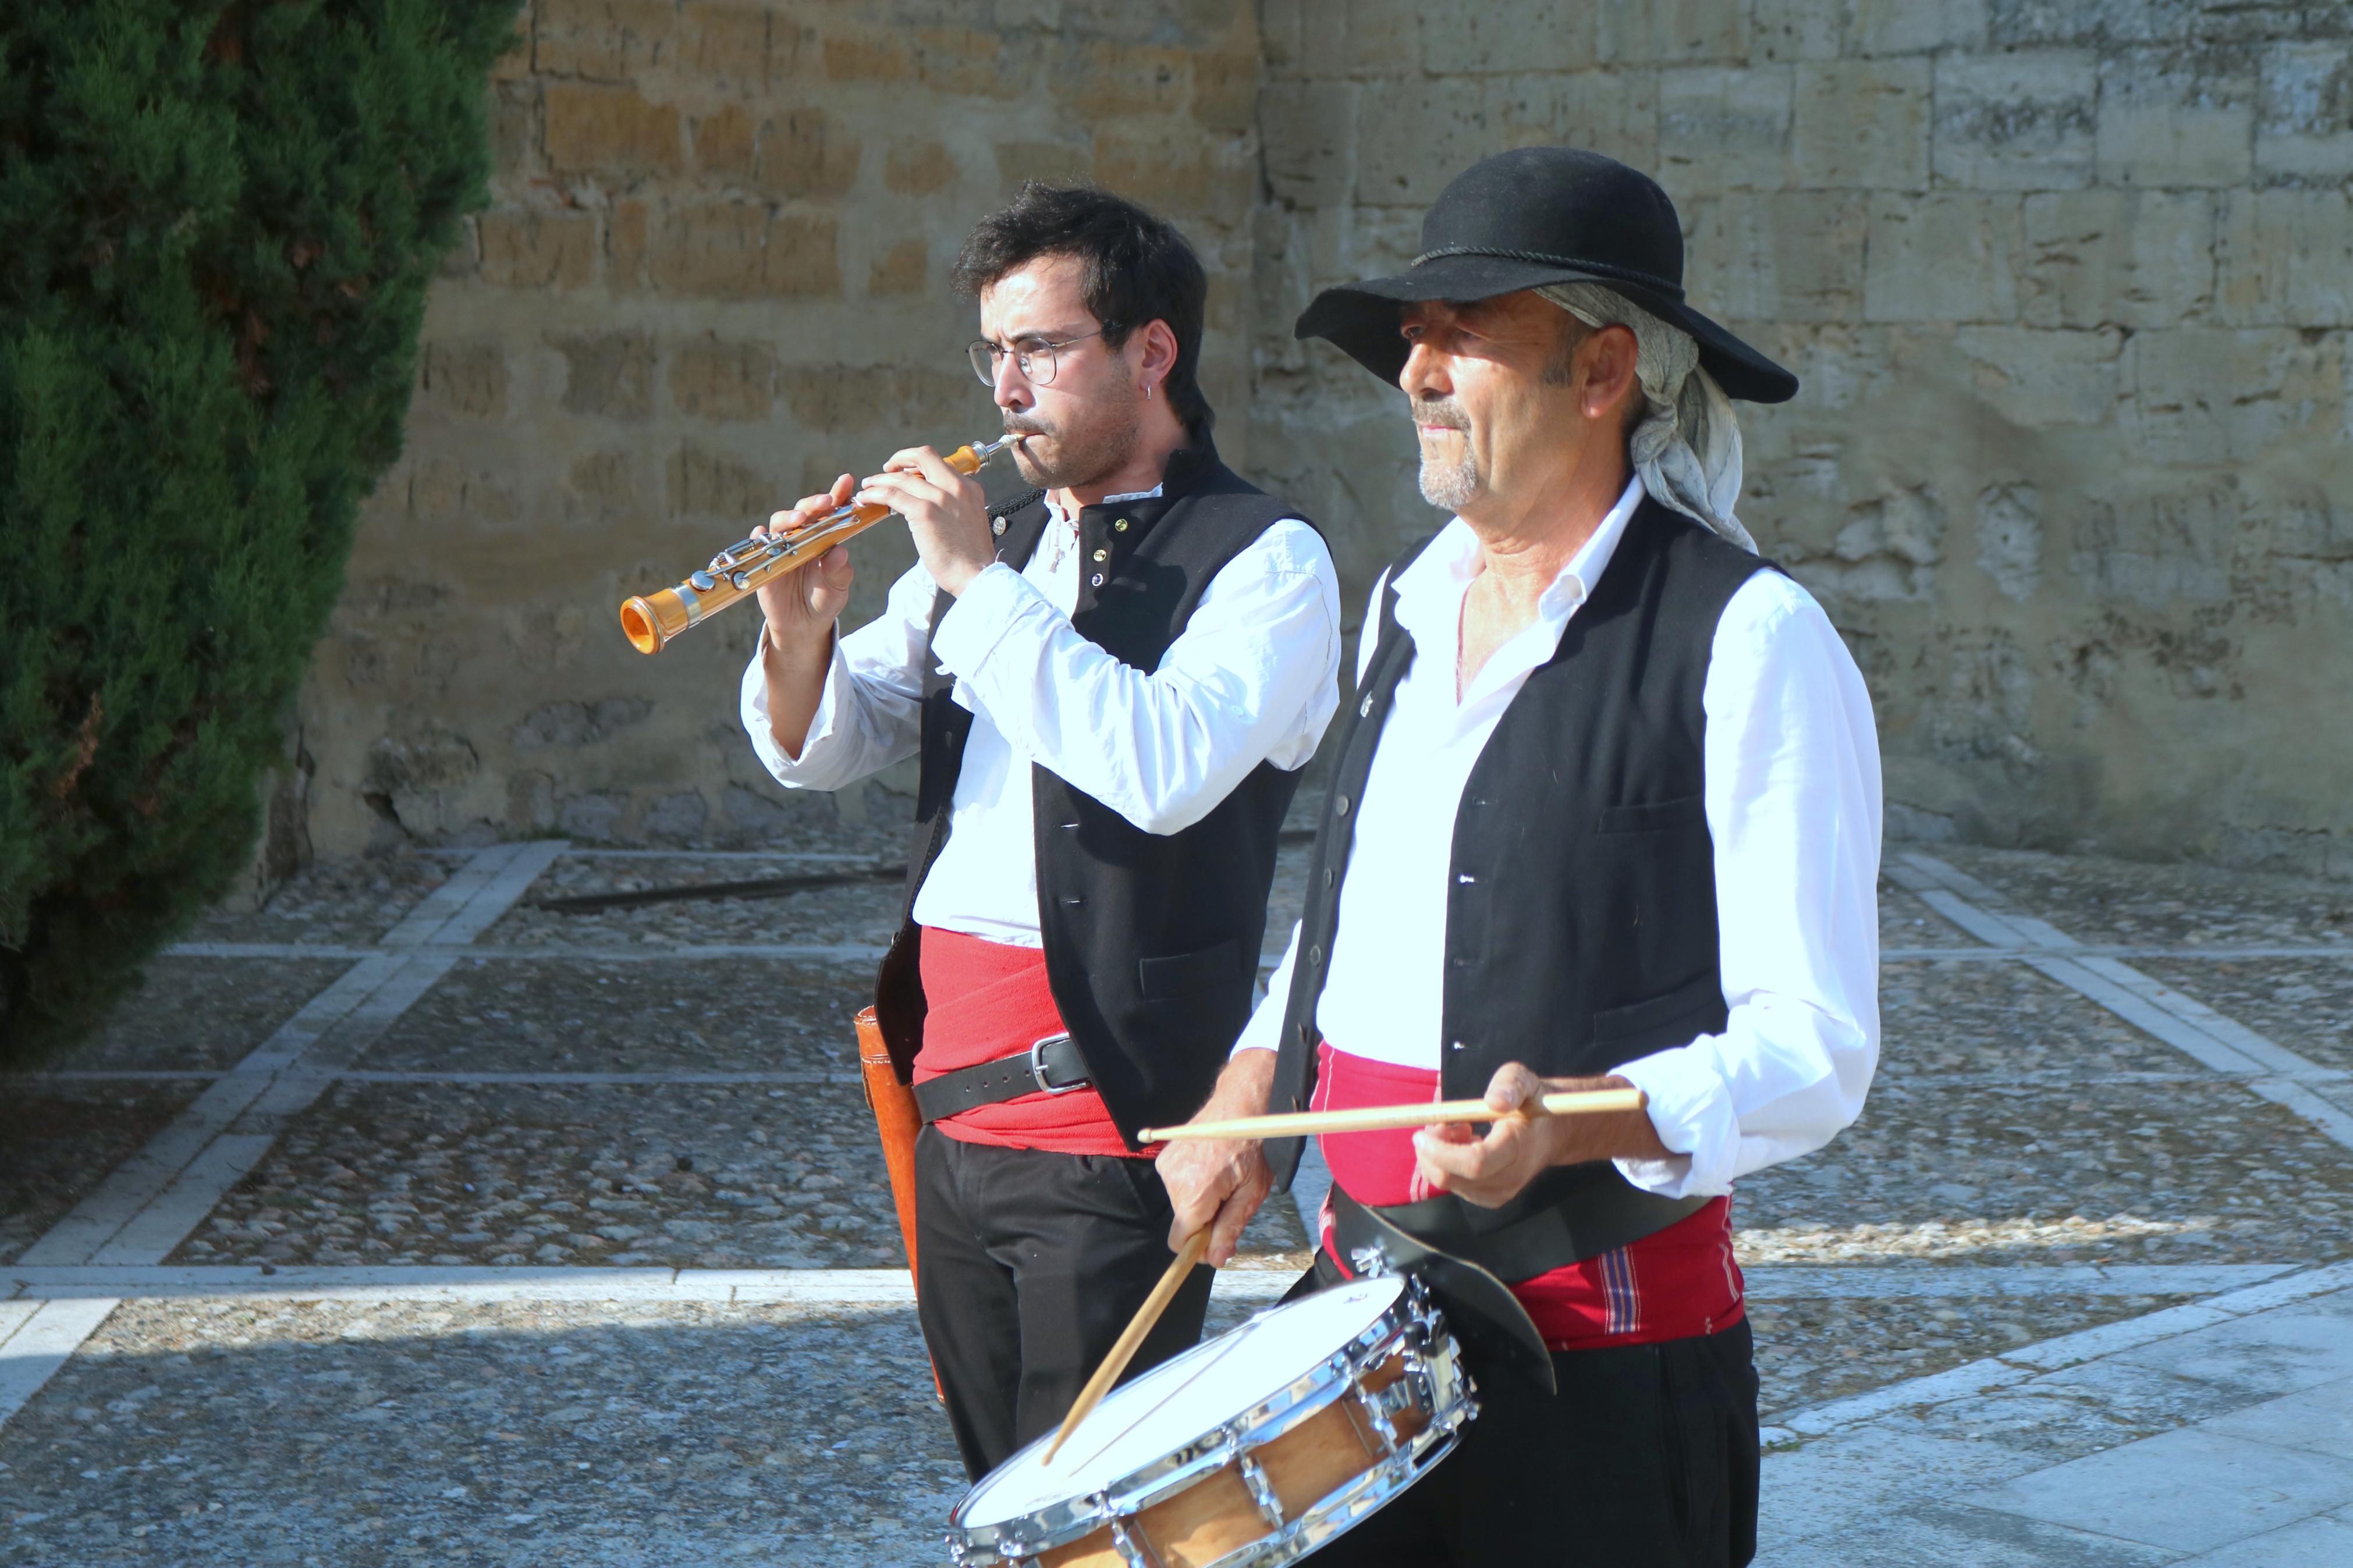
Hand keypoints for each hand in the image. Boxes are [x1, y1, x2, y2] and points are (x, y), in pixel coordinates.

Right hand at [753, 473, 856, 655]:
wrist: (802, 626)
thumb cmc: (823, 600)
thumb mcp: (837, 589)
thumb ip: (838, 572)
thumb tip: (840, 552)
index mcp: (824, 538)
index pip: (831, 512)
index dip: (838, 494)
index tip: (846, 481)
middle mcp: (802, 537)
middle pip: (805, 512)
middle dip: (815, 503)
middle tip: (827, 501)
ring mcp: (780, 547)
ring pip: (780, 523)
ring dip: (789, 518)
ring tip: (800, 520)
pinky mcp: (763, 561)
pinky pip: (757, 544)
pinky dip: (759, 537)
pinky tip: (761, 533)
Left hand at [858, 445, 996, 596]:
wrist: (977, 575)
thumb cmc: (971, 557)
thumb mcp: (969, 520)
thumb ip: (954, 506)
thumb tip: (932, 505)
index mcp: (969, 488)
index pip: (940, 464)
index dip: (918, 465)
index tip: (906, 472)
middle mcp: (956, 487)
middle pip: (923, 456)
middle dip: (900, 458)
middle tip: (886, 469)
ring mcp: (940, 498)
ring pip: (901, 478)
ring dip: (880, 480)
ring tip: (868, 486)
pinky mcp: (925, 512)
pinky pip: (892, 495)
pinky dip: (875, 494)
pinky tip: (867, 498)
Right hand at [1157, 1051, 1277, 1266]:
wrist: (1237, 1109)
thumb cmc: (1250, 1149)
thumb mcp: (1251, 1193)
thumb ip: (1230, 1227)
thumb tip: (1215, 1259)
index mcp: (1195, 1192)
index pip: (1180, 1240)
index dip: (1198, 1248)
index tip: (1217, 1242)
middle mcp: (1173, 1180)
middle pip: (1182, 1224)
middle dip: (1204, 1223)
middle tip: (1229, 1204)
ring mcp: (1166, 1168)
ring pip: (1179, 1207)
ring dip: (1199, 1205)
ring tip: (1221, 1183)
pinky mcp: (1164, 1160)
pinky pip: (1175, 1189)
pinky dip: (1192, 1188)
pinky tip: (1209, 1172)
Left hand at [1412, 1065, 1664, 1208]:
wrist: (1552, 1132)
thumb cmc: (1532, 1102)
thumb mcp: (1524, 1080)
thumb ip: (1510, 1085)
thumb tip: (1494, 1100)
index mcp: (1516, 1148)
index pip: (1474, 1163)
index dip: (1441, 1151)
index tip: (1422, 1132)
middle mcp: (1508, 1177)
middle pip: (1452, 1178)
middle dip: (1431, 1151)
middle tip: (1438, 1124)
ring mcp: (1499, 1192)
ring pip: (1448, 1182)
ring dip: (1438, 1155)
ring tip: (1460, 1128)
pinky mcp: (1490, 1197)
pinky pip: (1455, 1185)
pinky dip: (1447, 1164)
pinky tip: (1464, 1144)